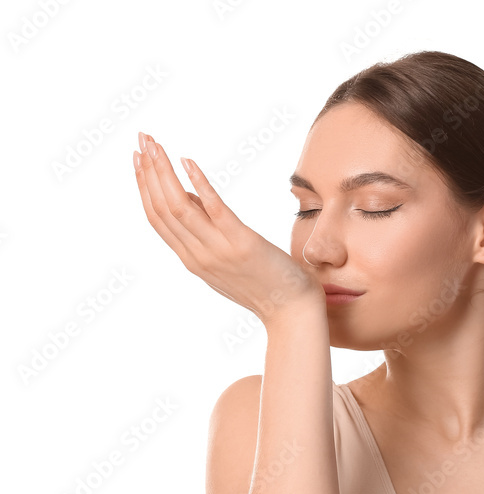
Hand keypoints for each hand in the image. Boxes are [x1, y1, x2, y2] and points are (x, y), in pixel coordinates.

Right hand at [133, 131, 323, 323]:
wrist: (293, 313)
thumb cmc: (267, 284)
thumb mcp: (226, 259)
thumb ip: (205, 230)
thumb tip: (189, 194)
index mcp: (192, 259)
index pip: (158, 218)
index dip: (144, 186)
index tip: (138, 158)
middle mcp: (199, 255)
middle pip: (162, 209)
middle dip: (148, 171)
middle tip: (141, 138)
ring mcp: (218, 250)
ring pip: (179, 207)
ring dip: (164, 172)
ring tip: (155, 144)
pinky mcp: (242, 244)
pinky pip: (214, 210)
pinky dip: (199, 184)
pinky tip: (188, 162)